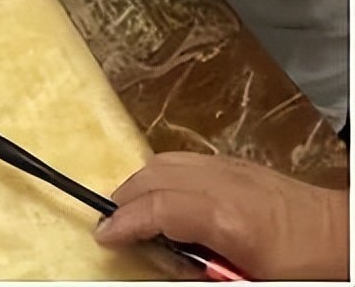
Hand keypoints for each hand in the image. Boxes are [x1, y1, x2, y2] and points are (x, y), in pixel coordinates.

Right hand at [95, 152, 349, 281]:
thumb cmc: (303, 271)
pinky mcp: (241, 165)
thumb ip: (197, 271)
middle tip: (111, 223)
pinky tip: (166, 197)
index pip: (158, 208)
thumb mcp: (246, 282)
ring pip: (170, 160)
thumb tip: (157, 258)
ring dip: (144, 182)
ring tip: (133, 210)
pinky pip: (189, 160)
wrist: (345, 239)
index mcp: (226, 217)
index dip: (124, 220)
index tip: (104, 235)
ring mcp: (233, 168)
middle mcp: (225, 182)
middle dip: (126, 196)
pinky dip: (166, 173)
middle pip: (157, 173)